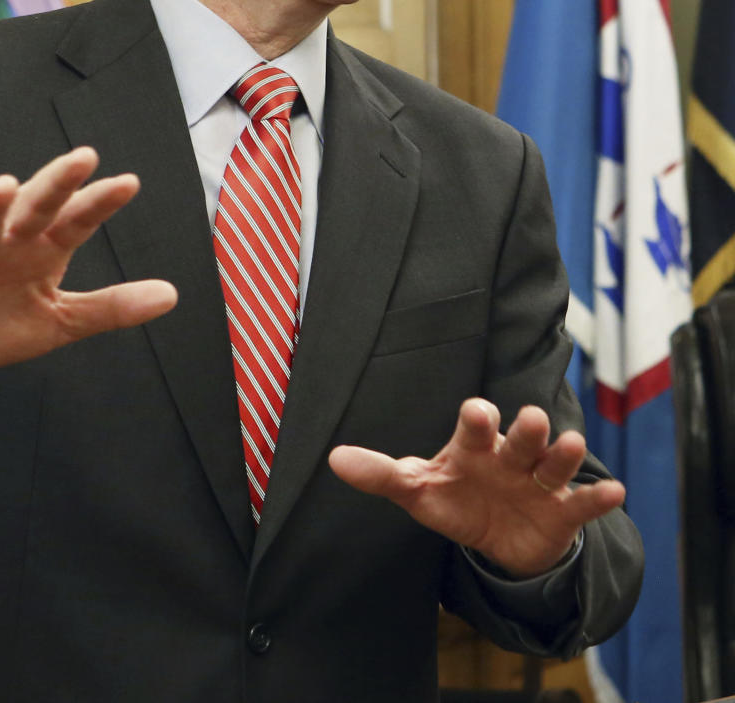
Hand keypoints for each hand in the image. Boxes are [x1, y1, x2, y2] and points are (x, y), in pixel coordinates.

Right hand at [0, 147, 176, 385]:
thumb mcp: (61, 322)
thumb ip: (111, 307)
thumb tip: (170, 296)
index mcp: (43, 249)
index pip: (76, 221)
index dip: (99, 203)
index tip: (129, 183)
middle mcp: (9, 239)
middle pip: (35, 206)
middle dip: (57, 183)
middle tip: (83, 158)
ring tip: (9, 185)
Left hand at [328, 398, 624, 577]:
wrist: (497, 536)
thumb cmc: (455, 498)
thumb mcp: (418, 489)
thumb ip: (380, 474)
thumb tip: (333, 460)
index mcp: (474, 446)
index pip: (477, 423)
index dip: (478, 417)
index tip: (477, 413)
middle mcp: (511, 456)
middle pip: (522, 437)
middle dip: (527, 429)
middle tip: (531, 420)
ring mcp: (539, 482)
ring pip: (555, 463)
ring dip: (563, 454)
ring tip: (568, 446)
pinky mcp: (562, 512)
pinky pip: (583, 503)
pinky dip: (598, 498)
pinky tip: (615, 491)